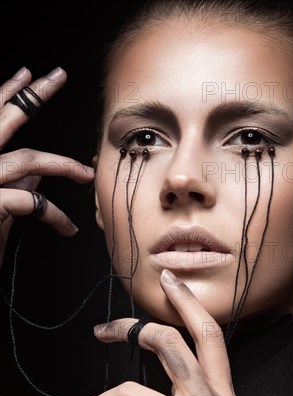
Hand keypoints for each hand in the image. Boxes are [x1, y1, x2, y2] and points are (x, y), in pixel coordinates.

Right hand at [0, 67, 93, 266]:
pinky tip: (68, 227)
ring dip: (63, 165)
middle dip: (33, 95)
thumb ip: (15, 183)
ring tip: (86, 173)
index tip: (27, 74)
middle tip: (58, 76)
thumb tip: (41, 171)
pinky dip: (55, 215)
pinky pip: (32, 202)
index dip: (8, 94)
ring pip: (27, 160)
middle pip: (3, 120)